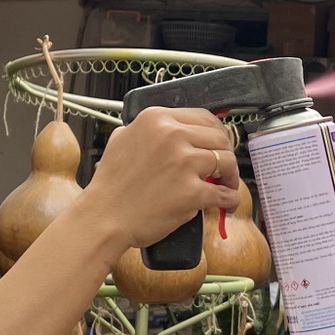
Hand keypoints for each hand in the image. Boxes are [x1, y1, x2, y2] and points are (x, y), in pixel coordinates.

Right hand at [82, 107, 241, 250]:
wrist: (104, 217)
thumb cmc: (111, 183)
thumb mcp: (122, 138)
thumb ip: (148, 129)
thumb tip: (172, 127)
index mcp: (157, 119)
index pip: (204, 117)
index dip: (216, 132)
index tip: (218, 144)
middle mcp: (172, 135)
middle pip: (219, 138)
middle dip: (226, 153)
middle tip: (224, 168)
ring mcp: (183, 163)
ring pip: (227, 162)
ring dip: (231, 176)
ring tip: (226, 186)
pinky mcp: (191, 192)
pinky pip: (224, 193)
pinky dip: (230, 200)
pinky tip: (226, 205)